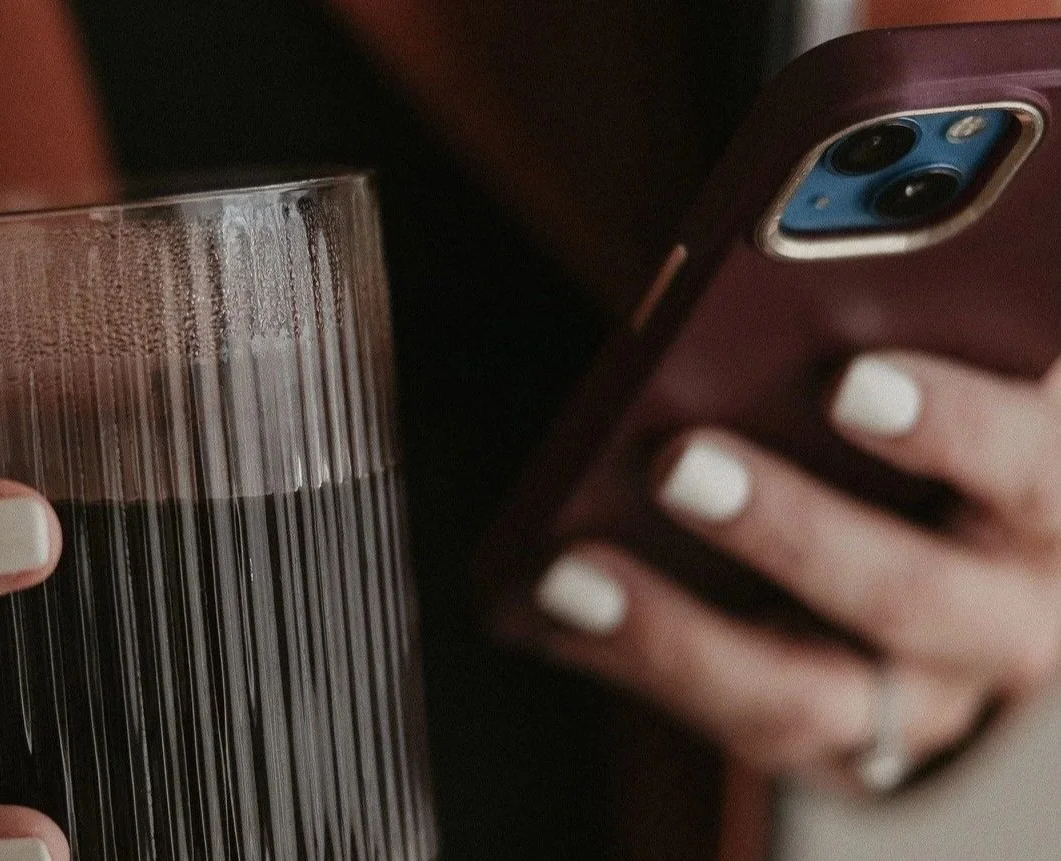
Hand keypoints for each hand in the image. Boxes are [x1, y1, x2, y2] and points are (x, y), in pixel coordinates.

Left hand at [504, 352, 1060, 788]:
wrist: (967, 548)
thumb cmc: (939, 408)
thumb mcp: (945, 361)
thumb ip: (902, 317)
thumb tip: (771, 274)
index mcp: (1049, 497)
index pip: (1031, 465)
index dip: (951, 427)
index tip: (845, 378)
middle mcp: (1008, 616)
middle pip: (911, 598)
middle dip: (788, 530)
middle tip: (677, 460)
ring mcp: (919, 698)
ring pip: (806, 696)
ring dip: (678, 634)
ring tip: (572, 572)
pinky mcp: (836, 738)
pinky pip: (730, 722)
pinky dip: (637, 661)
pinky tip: (554, 608)